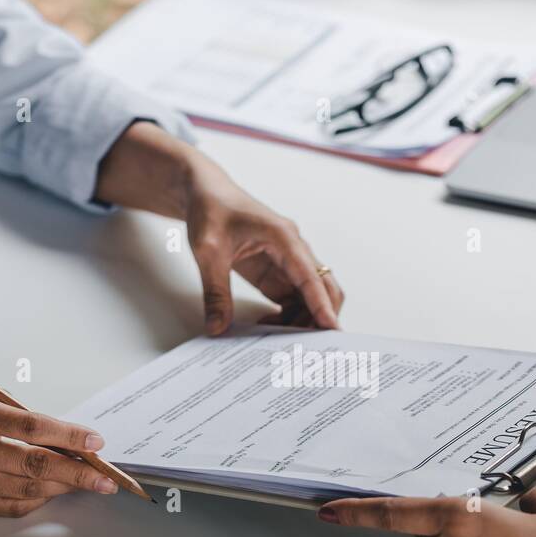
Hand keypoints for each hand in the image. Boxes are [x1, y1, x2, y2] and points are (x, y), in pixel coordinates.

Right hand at [0, 376, 117, 516]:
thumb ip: (16, 414)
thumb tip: (65, 439)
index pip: (34, 428)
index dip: (70, 438)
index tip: (96, 442)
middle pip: (34, 465)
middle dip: (78, 473)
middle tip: (106, 478)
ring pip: (25, 488)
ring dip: (62, 487)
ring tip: (86, 483)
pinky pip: (6, 505)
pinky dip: (35, 498)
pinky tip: (53, 491)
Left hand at [184, 158, 343, 333]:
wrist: (204, 192)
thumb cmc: (211, 209)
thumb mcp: (207, 251)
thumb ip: (215, 291)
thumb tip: (217, 326)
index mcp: (284, 237)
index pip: (311, 276)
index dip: (321, 305)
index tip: (332, 329)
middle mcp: (294, 249)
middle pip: (323, 287)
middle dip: (319, 316)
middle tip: (304, 344)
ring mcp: (288, 261)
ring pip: (311, 297)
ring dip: (301, 318)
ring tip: (274, 336)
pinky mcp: (277, 271)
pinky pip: (294, 298)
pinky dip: (289, 315)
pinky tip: (268, 325)